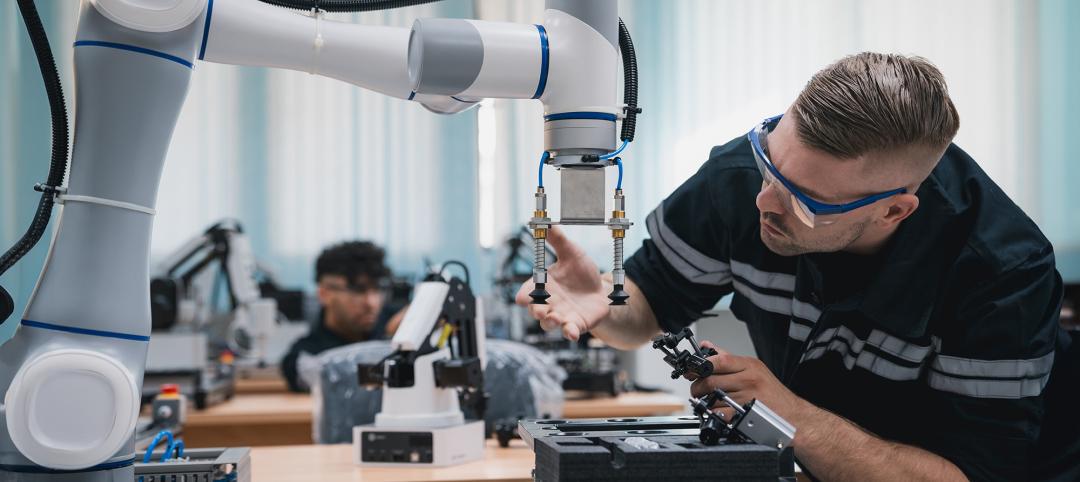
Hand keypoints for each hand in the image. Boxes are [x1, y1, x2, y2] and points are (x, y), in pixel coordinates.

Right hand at [514, 227, 611, 340]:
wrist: (601, 290)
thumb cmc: (581, 272)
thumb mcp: (571, 252)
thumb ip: (558, 240)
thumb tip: (547, 222)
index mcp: (544, 286)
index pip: (528, 292)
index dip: (523, 295)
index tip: (521, 298)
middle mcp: (549, 303)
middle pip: (535, 310)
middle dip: (536, 311)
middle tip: (539, 310)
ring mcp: (561, 316)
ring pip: (549, 324)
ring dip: (550, 322)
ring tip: (555, 318)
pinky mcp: (576, 326)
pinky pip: (569, 332)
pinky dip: (568, 332)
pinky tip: (571, 332)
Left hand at [689, 340, 810, 423]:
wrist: (795, 418)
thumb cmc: (774, 395)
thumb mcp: (755, 370)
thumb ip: (729, 358)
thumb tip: (707, 346)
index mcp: (749, 365)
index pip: (719, 359)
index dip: (700, 365)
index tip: (691, 371)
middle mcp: (748, 379)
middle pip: (710, 379)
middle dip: (697, 387)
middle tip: (696, 391)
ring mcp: (747, 396)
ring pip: (712, 397)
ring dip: (704, 402)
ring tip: (708, 403)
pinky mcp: (746, 414)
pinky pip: (720, 413)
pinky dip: (714, 414)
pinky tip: (718, 413)